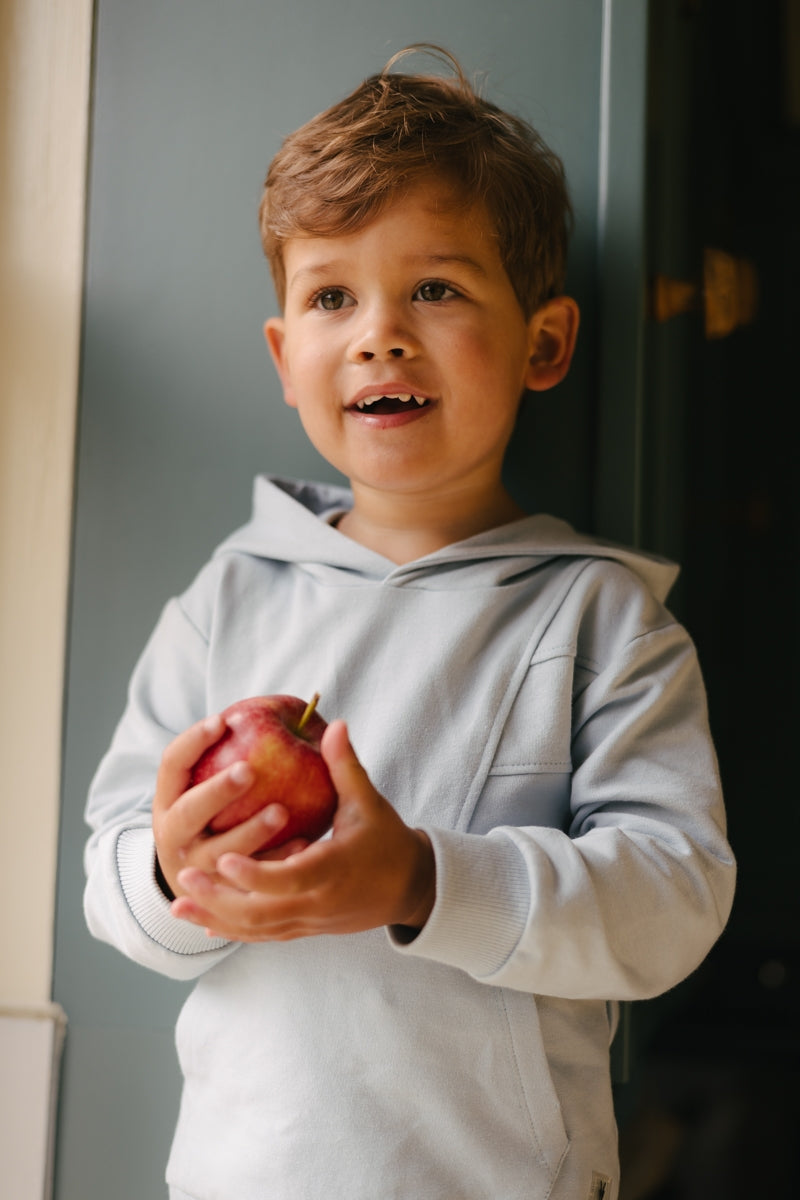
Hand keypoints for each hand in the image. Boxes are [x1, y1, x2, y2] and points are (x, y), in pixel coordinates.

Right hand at [152, 715, 306, 899]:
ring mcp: (195, 868)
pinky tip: (304, 844)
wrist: (197, 882)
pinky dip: (276, 862)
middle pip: (188, 812)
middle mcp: (174, 835)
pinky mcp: (221, 894)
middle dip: (216, 791)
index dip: (193, 741)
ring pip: (219, 853)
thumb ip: (227, 755)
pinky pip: (249, 881)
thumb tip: (276, 707)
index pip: (171, 764)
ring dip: (249, 832)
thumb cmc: (213, 816)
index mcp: (168, 800)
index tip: (223, 720)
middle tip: (248, 770)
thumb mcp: (203, 787)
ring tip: (282, 811)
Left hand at [169, 720, 435, 941]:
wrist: (409, 889)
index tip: (223, 859)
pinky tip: (203, 921)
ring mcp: (309, 921)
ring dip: (216, 916)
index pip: (289, 879)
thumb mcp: (368, 804)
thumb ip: (345, 767)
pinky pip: (263, 935)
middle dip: (220, 898)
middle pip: (261, 912)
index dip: (254, 875)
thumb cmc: (386, 840)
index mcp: (334, 870)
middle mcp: (318, 902)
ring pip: (256, 929)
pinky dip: (232, 930)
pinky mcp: (304, 929)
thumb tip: (333, 724)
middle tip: (184, 875)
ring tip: (178, 902)